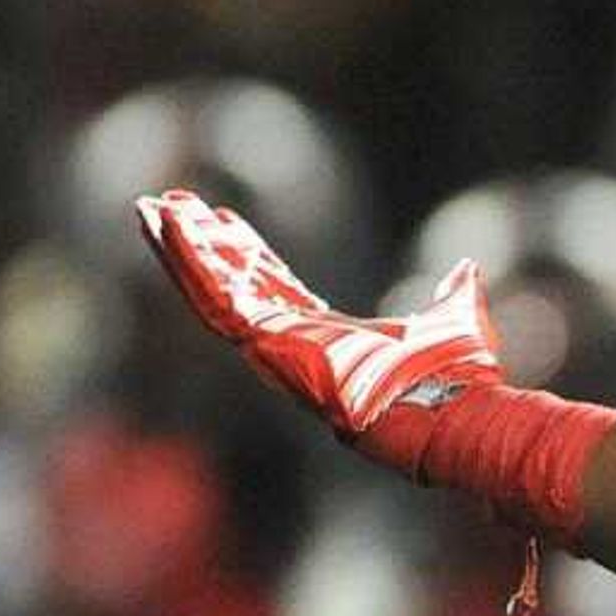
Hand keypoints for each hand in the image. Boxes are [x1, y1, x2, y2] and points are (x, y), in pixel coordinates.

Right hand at [133, 190, 503, 470]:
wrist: (453, 411)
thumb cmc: (453, 379)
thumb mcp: (453, 319)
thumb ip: (453, 295)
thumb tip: (466, 271)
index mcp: (323, 336)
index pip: (271, 289)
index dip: (246, 255)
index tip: (224, 219)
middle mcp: (291, 343)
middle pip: (232, 286)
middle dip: (199, 246)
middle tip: (168, 204)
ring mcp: (275, 348)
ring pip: (211, 293)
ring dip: (179, 249)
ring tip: (149, 207)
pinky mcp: (268, 346)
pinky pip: (216, 301)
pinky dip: (190, 263)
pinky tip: (167, 225)